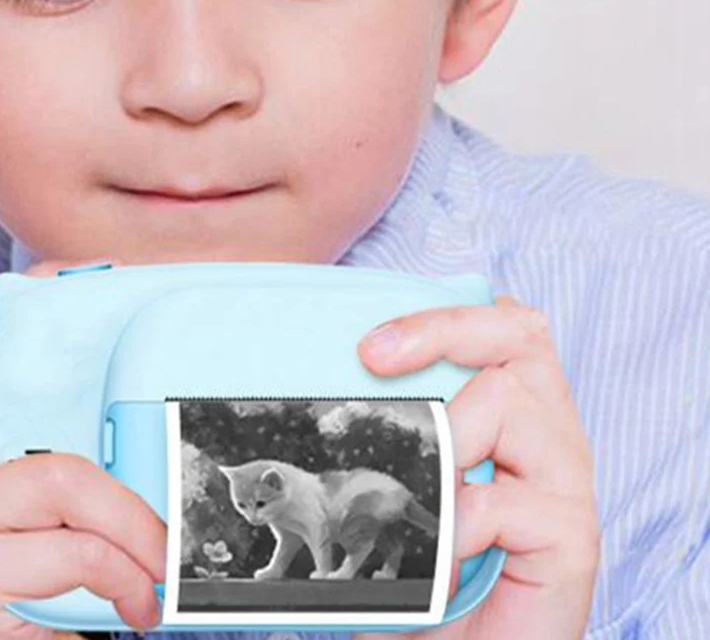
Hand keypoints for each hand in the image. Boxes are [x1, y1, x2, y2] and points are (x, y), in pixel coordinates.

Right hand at [0, 257, 166, 639]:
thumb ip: (36, 440)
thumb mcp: (18, 506)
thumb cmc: (12, 589)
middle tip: (172, 449)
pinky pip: (78, 548)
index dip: (37, 298)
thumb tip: (113, 371)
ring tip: (160, 564)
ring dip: (136, 529)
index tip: (100, 275)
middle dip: (110, 417)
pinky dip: (127, 577)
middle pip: (33, 400)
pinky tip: (136, 605)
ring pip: (68, 477)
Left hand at [353, 295, 599, 639]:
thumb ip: (387, 432)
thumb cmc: (428, 574)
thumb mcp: (398, 484)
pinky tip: (440, 553)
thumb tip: (318, 379)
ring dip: (443, 435)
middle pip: (518, 333)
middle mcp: (548, 432)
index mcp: (515, 410)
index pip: (498, 324)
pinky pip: (504, 499)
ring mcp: (565, 481)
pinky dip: (456, 521)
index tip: (367, 346)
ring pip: (507, 398)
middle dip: (440, 330)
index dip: (439, 317)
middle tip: (372, 357)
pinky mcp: (573, 537)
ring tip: (419, 488)